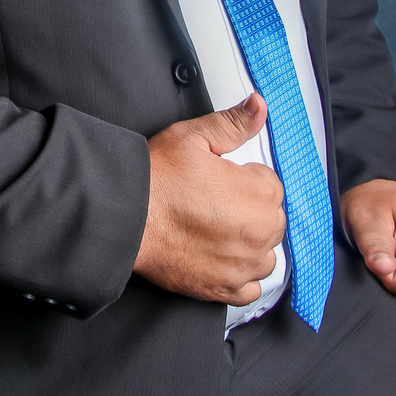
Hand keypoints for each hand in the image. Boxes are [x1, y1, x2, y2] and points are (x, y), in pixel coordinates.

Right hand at [134, 94, 283, 305]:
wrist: (124, 218)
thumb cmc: (156, 180)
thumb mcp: (193, 137)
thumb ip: (233, 123)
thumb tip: (258, 107)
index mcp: (258, 193)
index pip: (271, 184)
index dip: (244, 178)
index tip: (222, 180)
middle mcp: (258, 233)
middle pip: (271, 219)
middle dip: (249, 209)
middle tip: (213, 202)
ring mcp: (243, 265)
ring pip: (264, 253)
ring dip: (248, 242)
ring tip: (215, 228)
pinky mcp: (224, 288)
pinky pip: (251, 287)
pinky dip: (241, 275)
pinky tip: (219, 257)